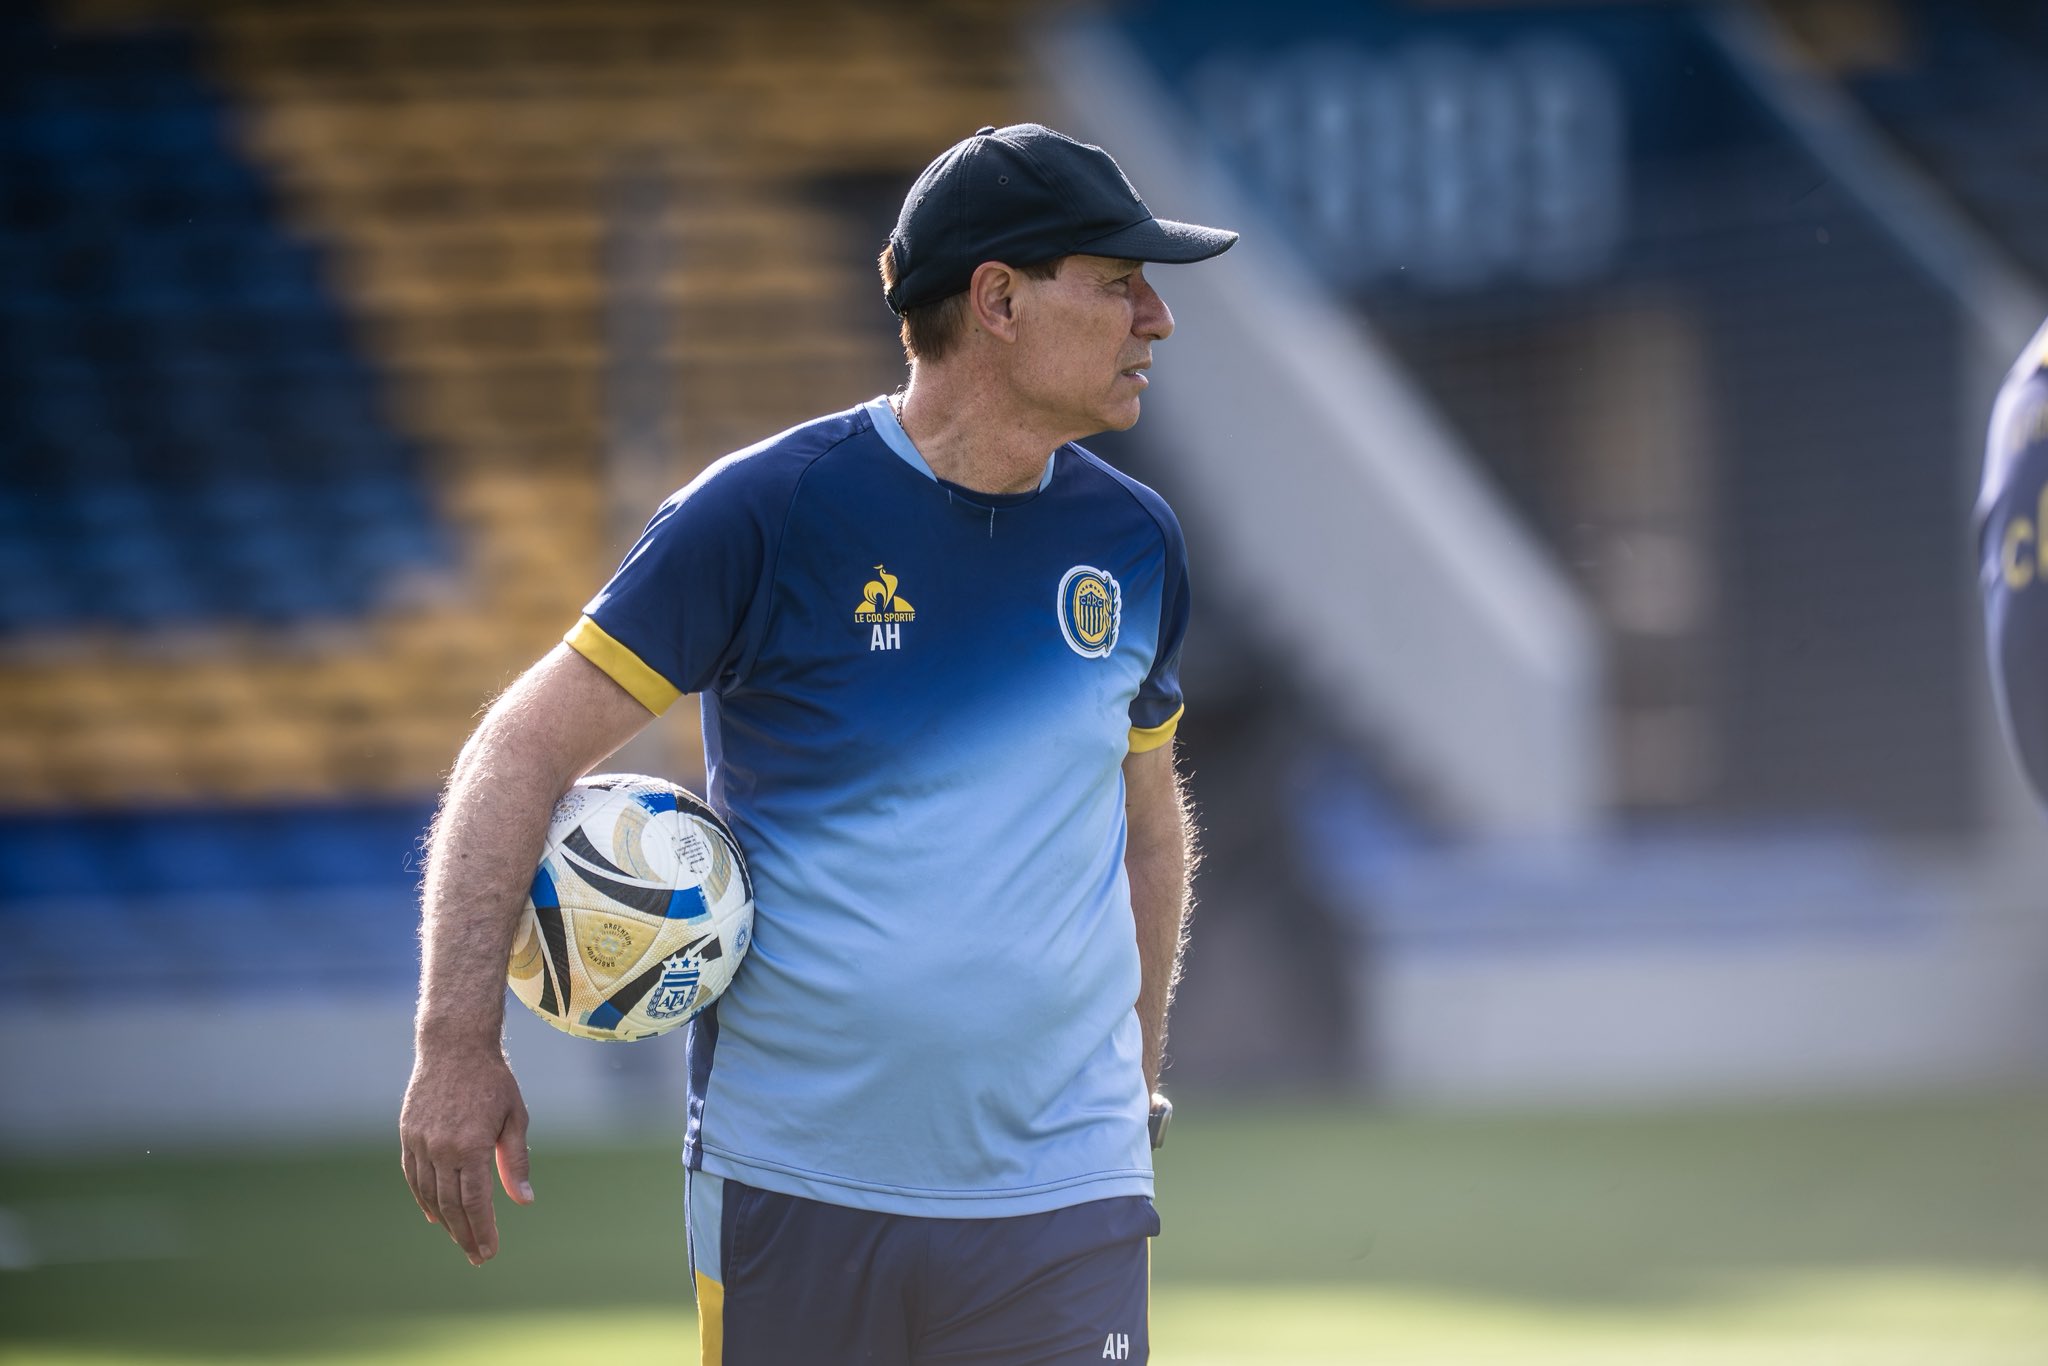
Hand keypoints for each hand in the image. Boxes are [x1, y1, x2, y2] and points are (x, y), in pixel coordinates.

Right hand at [399, 1045, 533, 1265]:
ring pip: (429, 1195)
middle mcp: (441, 1148)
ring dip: (445, 1222)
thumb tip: (525, 1201)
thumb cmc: (493, 1080)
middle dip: (465, 1235)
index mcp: (471, 1145)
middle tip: (478, 1256)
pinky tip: (435, 1214)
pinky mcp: (408, 1134)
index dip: (483, 1230)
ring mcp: (420, 1142)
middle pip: (451, 1205)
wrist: (454, 1045)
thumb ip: (516, 1161)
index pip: (475, 1202)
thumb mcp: (514, 1118)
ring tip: (460, 1239)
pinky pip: (413, 1176)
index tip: (489, 1252)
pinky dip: (423, 1199)